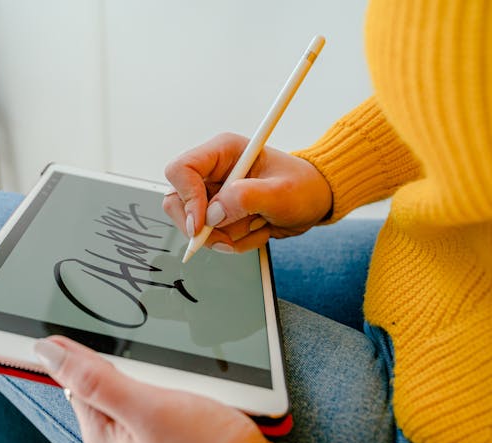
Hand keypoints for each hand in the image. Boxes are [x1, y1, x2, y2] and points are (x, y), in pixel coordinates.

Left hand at [34, 336, 272, 442]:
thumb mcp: (145, 408)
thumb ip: (95, 380)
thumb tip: (45, 352)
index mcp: (101, 428)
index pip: (71, 375)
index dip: (72, 345)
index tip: (71, 314)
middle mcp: (118, 428)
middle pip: (100, 372)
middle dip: (111, 350)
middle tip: (121, 330)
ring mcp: (145, 423)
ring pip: (132, 373)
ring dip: (140, 358)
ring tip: (149, 347)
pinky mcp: (170, 418)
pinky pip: (155, 382)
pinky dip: (162, 369)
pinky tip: (170, 363)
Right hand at [163, 133, 331, 252]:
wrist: (315, 201)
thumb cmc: (304, 187)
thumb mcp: (281, 193)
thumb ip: (246, 199)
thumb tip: (213, 214)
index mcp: (223, 151)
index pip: (181, 170)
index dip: (187, 199)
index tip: (202, 224)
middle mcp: (213, 171)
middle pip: (177, 201)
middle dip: (200, 227)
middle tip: (225, 239)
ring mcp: (214, 194)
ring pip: (192, 224)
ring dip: (222, 237)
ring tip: (254, 229)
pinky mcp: (219, 213)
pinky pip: (210, 236)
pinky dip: (232, 242)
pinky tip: (254, 231)